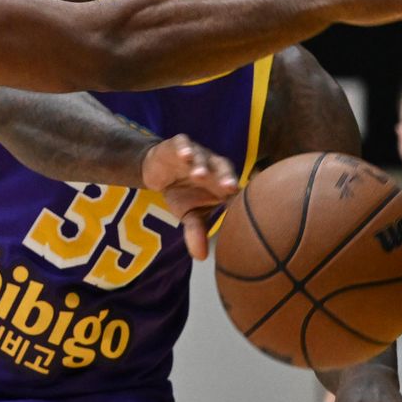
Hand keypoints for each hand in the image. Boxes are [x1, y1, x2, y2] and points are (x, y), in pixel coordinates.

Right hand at [140, 133, 236, 260]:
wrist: (157, 170)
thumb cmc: (182, 192)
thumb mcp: (188, 214)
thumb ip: (196, 231)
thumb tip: (200, 257)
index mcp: (221, 182)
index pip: (234, 189)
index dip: (239, 197)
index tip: (243, 208)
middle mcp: (212, 165)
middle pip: (224, 168)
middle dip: (226, 177)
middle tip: (228, 187)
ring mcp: (197, 153)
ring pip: (203, 157)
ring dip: (202, 165)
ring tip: (198, 175)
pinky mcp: (179, 144)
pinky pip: (183, 143)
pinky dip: (184, 148)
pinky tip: (184, 156)